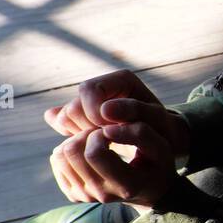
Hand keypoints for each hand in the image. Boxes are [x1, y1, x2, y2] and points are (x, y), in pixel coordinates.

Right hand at [44, 69, 188, 156]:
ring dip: (82, 133)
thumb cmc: (160, 128)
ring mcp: (87, 101)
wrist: (157, 140)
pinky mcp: (79, 115)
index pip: (89, 90)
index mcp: (121, 79)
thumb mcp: (155, 121)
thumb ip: (134, 111)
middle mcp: (101, 85)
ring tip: (105, 142)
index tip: (112, 132)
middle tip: (109, 140)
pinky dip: (74, 136)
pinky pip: (62, 124)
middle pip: (74, 105)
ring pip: (65, 117)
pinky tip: (94, 143)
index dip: (95, 113)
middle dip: (89, 126)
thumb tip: (105, 109)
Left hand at [49, 123, 175, 207]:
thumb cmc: (156, 165)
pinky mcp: (74, 194)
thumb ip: (139, 134)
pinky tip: (87, 151)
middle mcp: (102, 195)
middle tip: (100, 132)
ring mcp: (85, 197)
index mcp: (125, 186)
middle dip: (83, 134)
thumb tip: (107, 129)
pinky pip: (57, 163)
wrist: (150, 191)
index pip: (94, 153)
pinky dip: (68, 151)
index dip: (98, 134)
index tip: (111, 130)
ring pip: (60, 156)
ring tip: (94, 141)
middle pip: (72, 153)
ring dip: (75, 140)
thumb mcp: (160, 148)